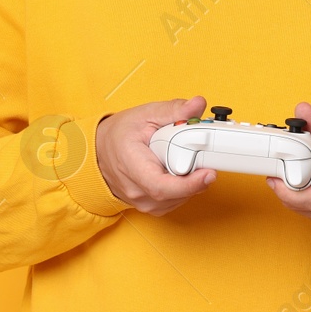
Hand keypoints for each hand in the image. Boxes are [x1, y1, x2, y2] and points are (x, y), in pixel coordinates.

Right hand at [94, 95, 216, 215]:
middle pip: (177, 192)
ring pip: (180, 199)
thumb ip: (173, 110)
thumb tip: (197, 105)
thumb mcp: (145, 114)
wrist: (101, 151)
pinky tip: (181, 170)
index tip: (209, 172)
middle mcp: (137, 191)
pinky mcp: (152, 206)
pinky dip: (185, 187)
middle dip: (197, 175)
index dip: (190, 183)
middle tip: (203, 155)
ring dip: (192, 181)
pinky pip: (176, 201)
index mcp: (131, 166)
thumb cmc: (120, 134)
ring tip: (187, 159)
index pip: (162, 186)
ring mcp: (144, 202)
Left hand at [265, 101, 310, 231]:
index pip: (310, 198)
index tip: (275, 174)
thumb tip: (302, 112)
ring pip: (304, 211)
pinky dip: (307, 200)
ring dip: (297, 193)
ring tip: (307, 173)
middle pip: (301, 205)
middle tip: (288, 166)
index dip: (285, 189)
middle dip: (288, 186)